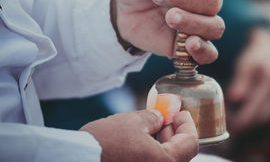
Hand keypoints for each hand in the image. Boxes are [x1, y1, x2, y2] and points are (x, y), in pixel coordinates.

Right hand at [80, 110, 197, 161]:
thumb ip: (154, 118)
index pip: (190, 143)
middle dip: (174, 133)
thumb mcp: (133, 121)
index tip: (182, 113)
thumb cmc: (104, 143)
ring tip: (152, 126)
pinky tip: (141, 140)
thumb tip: (161, 118)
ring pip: (165, 160)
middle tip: (166, 117)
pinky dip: (151, 152)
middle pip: (179, 154)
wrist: (77, 159)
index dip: (188, 124)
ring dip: (163, 143)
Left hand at [112, 0, 247, 63]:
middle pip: (213, 2)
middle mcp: (203, 0)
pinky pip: (208, 53)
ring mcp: (198, 23)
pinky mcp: (189, 45)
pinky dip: (202, 50)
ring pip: (214, 27)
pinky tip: (189, 43)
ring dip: (191, 21)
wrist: (120, 10)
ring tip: (167, 16)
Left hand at [227, 28, 269, 133]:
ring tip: (232, 121)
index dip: (240, 119)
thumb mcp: (245, 65)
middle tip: (228, 126)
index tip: (227, 123)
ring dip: (249, 122)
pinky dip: (254, 117)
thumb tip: (234, 98)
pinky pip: (267, 114)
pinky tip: (242, 114)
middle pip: (260, 116)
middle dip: (243, 123)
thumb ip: (241, 81)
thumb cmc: (254, 58)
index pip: (255, 107)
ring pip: (264, 118)